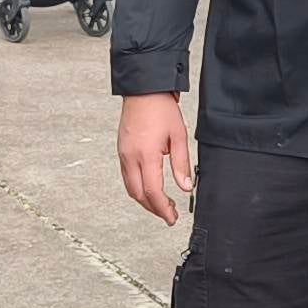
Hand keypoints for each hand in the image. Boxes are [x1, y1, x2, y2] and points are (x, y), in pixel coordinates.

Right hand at [118, 94, 194, 222]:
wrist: (143, 90)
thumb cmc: (161, 109)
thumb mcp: (179, 136)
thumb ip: (181, 164)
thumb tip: (186, 187)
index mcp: (146, 155)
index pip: (153, 192)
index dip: (163, 209)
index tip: (172, 217)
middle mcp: (130, 158)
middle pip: (139, 195)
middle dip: (154, 209)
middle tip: (169, 215)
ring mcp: (123, 155)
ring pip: (131, 188)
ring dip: (145, 200)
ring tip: (162, 204)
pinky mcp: (122, 151)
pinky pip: (127, 177)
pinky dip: (138, 188)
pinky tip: (150, 188)